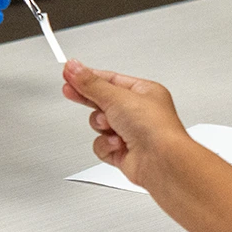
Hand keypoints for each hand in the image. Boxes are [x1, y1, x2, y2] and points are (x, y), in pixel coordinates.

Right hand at [63, 59, 192, 190]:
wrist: (161, 162)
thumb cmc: (155, 128)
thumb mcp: (117, 97)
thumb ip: (91, 84)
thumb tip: (75, 68)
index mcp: (144, 92)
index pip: (110, 80)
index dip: (89, 77)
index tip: (71, 73)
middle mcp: (139, 112)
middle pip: (103, 101)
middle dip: (89, 99)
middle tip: (70, 90)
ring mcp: (131, 133)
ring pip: (100, 125)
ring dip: (102, 126)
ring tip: (112, 127)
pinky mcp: (124, 153)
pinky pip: (102, 145)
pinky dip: (106, 145)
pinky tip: (117, 144)